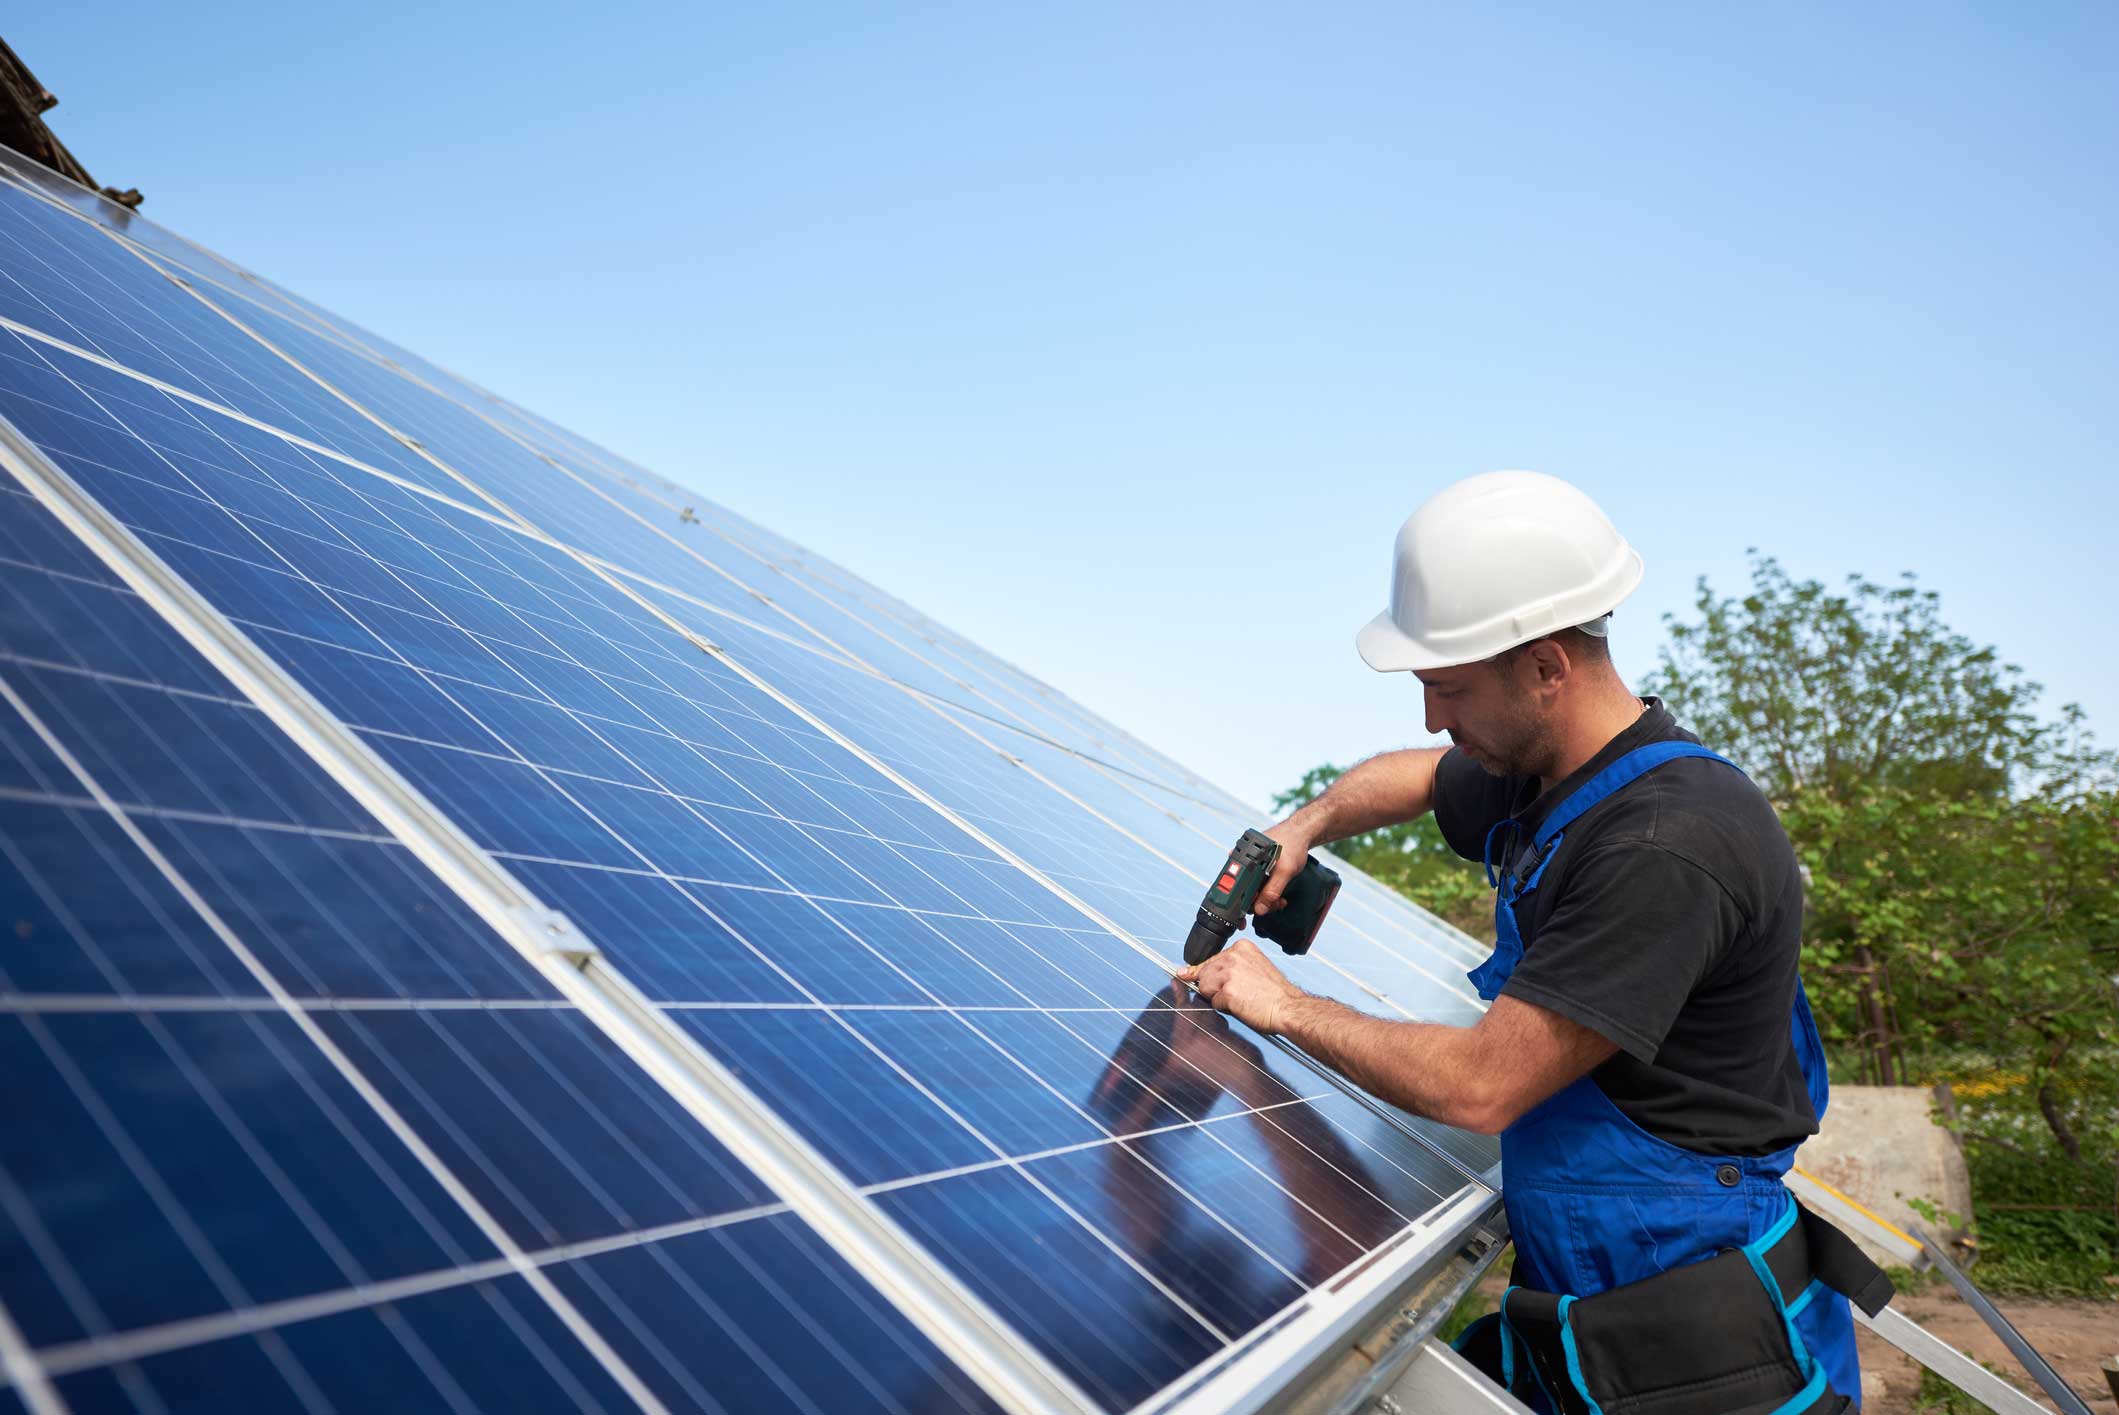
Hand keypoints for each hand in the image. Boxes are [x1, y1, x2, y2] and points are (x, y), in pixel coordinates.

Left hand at [1175, 937, 1302, 1035]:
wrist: (1289, 1008)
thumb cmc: (1274, 993)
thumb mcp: (1253, 967)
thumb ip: (1228, 966)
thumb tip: (1190, 972)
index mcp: (1241, 947)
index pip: (1210, 960)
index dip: (1206, 973)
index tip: (1189, 973)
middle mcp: (1233, 957)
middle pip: (1204, 973)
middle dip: (1214, 987)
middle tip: (1237, 994)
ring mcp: (1229, 973)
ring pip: (1205, 987)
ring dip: (1218, 997)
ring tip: (1241, 999)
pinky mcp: (1228, 992)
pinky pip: (1214, 1003)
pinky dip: (1225, 1008)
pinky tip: (1242, 1006)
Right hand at [1252, 817, 1318, 915]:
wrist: (1300, 833)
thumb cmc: (1292, 845)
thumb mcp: (1285, 871)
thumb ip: (1272, 891)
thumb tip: (1259, 909)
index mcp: (1243, 861)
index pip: (1235, 890)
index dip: (1244, 904)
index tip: (1257, 911)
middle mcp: (1243, 863)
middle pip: (1243, 893)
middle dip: (1260, 903)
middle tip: (1276, 904)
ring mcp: (1250, 867)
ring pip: (1252, 892)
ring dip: (1265, 900)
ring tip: (1280, 899)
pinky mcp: (1257, 870)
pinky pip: (1258, 887)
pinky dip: (1267, 894)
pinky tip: (1278, 894)